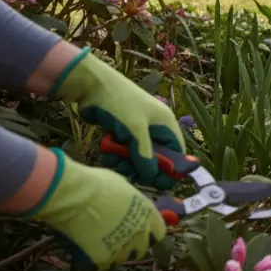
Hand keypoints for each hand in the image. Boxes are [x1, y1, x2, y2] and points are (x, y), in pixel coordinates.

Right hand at [26, 149, 165, 270]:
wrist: (74, 195)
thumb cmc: (95, 184)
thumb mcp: (121, 187)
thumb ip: (128, 201)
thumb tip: (124, 205)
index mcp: (147, 213)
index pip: (158, 231)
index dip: (147, 233)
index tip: (136, 233)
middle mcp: (140, 233)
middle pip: (141, 248)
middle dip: (131, 247)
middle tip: (114, 241)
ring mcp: (123, 248)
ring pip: (121, 259)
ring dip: (112, 255)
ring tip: (96, 246)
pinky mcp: (103, 260)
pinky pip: (99, 266)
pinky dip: (91, 262)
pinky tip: (83, 254)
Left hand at [51, 48, 184, 189]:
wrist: (92, 86)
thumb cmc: (120, 104)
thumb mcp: (135, 130)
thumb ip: (145, 154)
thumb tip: (152, 176)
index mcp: (166, 124)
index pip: (177, 153)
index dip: (171, 170)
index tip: (158, 184)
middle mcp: (155, 128)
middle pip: (156, 158)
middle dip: (142, 167)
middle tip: (128, 173)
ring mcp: (138, 130)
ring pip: (137, 156)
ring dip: (125, 162)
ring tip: (111, 160)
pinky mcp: (122, 132)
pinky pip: (123, 151)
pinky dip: (115, 156)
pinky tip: (105, 155)